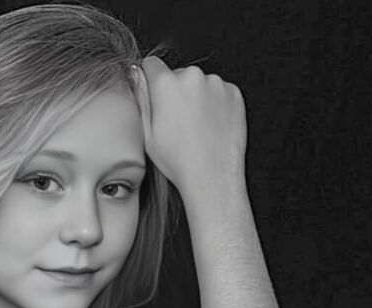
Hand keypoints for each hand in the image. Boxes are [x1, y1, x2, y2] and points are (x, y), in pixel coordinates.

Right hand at [131, 56, 246, 195]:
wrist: (213, 178)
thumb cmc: (179, 162)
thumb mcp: (147, 134)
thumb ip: (140, 99)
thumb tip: (137, 76)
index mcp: (167, 84)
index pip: (152, 65)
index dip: (151, 81)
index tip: (156, 97)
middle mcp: (193, 77)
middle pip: (178, 75)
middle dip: (176, 92)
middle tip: (179, 123)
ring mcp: (216, 84)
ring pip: (200, 84)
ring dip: (197, 98)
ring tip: (197, 128)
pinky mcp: (233, 93)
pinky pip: (219, 92)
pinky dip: (216, 105)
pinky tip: (211, 127)